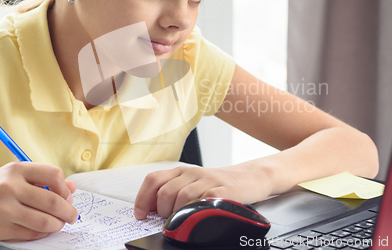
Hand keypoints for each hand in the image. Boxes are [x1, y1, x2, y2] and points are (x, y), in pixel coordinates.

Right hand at [0, 162, 77, 240]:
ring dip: (58, 224)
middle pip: (53, 201)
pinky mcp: (2, 228)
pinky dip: (43, 233)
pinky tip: (44, 229)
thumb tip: (72, 188)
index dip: (65, 188)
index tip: (67, 195)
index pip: (54, 174)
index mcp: (17, 170)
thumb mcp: (14, 176)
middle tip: (73, 216)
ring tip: (60, 223)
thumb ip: (43, 181)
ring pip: (45, 221)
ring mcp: (5, 209)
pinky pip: (32, 233)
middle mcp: (11, 187)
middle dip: (69, 211)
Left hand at [133, 161, 273, 218]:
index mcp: (182, 171)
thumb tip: (151, 212)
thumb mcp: (194, 183)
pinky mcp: (224, 191)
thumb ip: (174, 192)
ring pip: (182, 197)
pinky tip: (198, 216)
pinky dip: (197, 212)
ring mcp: (209, 181)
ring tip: (183, 221)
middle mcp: (193, 173)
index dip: (142, 199)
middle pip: (165, 192)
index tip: (140, 215)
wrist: (252, 177)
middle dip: (161, 211)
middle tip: (168, 221)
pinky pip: (204, 201)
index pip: (154, 180)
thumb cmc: (220, 185)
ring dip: (177, 214)